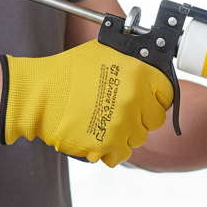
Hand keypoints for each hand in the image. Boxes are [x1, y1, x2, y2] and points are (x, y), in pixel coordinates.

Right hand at [0, 37, 173, 167]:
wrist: (39, 95)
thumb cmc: (67, 72)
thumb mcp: (105, 53)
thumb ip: (131, 61)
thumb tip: (147, 59)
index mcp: (139, 74)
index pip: (167, 94)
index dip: (156, 98)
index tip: (147, 100)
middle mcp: (135, 99)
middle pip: (154, 119)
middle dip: (140, 117)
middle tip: (120, 111)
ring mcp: (123, 123)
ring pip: (138, 137)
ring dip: (125, 133)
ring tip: (103, 121)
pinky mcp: (108, 144)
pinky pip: (121, 154)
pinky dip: (111, 149)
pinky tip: (98, 136)